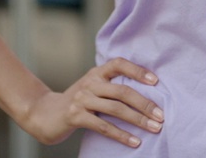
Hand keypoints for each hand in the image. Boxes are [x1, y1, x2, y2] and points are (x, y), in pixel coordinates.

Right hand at [22, 57, 163, 146]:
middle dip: (145, 104)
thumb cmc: (78, 102)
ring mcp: (82, 99)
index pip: (119, 64)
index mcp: (96, 72)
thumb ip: (111, 86)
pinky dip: (122, 135)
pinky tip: (134, 142)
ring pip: (115, 109)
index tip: (156, 81)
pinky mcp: (75, 116)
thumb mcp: (93, 88)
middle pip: (122, 90)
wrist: (44, 114)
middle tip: (161, 115)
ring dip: (138, 120)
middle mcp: (90, 82)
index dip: (138, 70)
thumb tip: (147, 94)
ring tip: (154, 128)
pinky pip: (103, 126)